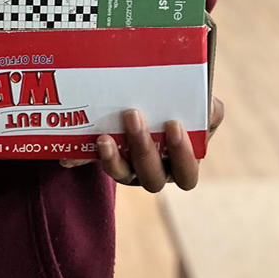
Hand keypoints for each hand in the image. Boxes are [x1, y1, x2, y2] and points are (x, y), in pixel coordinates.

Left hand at [60, 97, 224, 191]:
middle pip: (152, 178)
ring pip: (121, 174)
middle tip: (133, 115)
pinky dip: (79, 158)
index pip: (187, 173)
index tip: (173, 125)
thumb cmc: (175, 105)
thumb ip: (205, 107)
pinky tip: (67, 156)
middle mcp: (154, 172)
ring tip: (104, 137)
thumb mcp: (192, 104)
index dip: (182, 155)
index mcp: (180, 163)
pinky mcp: (101, 158)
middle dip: (143, 149)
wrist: (139, 99)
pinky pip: (88, 163)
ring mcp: (127, 168)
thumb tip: (211, 108)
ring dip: (113, 159)